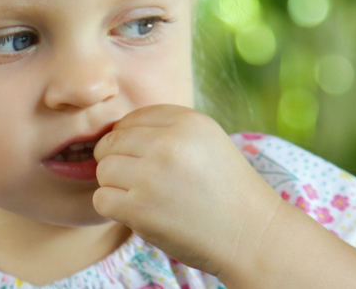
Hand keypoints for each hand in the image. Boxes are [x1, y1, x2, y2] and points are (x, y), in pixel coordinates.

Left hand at [91, 104, 281, 275]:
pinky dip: (115, 209)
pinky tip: (139, 213)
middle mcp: (168, 143)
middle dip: (120, 162)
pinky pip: (101, 199)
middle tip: (144, 182)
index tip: (148, 159)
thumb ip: (165, 130)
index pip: (131, 118)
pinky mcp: (139, 208)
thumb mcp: (206, 142)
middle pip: (111, 143)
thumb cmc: (226, 190)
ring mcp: (151, 176)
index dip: (131, 140)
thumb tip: (113, 132)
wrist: (254, 236)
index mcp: (188, 122)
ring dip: (117, 186)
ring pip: (103, 170)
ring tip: (145, 197)